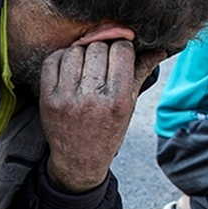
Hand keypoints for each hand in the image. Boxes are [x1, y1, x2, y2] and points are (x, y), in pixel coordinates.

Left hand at [38, 39, 160, 193]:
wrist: (79, 160)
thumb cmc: (108, 131)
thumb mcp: (128, 106)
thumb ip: (140, 74)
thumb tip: (159, 49)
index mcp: (117, 100)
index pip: (121, 50)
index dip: (122, 48)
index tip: (120, 55)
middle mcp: (92, 99)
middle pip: (97, 48)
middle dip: (101, 49)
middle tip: (102, 62)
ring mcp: (67, 98)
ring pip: (74, 51)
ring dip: (81, 53)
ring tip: (85, 66)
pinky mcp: (48, 98)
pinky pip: (52, 61)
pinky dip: (60, 58)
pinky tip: (68, 68)